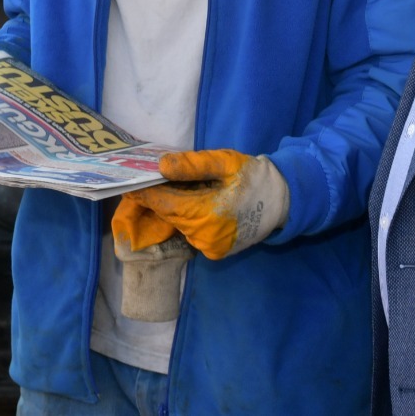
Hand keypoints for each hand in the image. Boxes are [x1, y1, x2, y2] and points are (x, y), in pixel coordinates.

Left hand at [112, 149, 289, 259]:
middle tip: (153, 180)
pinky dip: (189, 219)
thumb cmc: (253, 177)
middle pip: (170, 215)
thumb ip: (193, 165)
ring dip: (175, 208)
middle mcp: (204, 237)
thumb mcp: (225, 163)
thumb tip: (161, 166)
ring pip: (180, 225)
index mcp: (206, 213)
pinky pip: (192, 233)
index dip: (146, 193)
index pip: (164, 203)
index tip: (131, 183)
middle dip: (159, 199)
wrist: (283, 200)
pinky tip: (196, 204)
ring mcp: (210, 248)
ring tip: (179, 189)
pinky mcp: (216, 252)